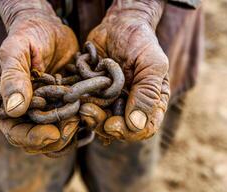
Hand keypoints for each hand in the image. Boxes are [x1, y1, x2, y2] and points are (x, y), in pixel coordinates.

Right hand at [0, 0, 78, 153]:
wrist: (50, 29)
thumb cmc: (29, 35)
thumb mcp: (17, 50)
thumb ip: (13, 77)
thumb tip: (14, 110)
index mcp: (7, 103)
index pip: (15, 131)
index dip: (32, 138)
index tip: (52, 134)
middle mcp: (25, 112)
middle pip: (36, 142)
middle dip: (55, 138)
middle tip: (72, 123)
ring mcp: (45, 111)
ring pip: (55, 139)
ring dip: (70, 134)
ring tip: (81, 116)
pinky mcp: (62, 107)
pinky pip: (70, 126)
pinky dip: (80, 126)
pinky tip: (88, 114)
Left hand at [87, 0, 169, 140]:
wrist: (118, 25)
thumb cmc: (139, 41)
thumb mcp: (151, 64)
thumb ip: (147, 92)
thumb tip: (136, 125)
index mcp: (150, 102)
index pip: (142, 129)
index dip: (127, 132)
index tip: (112, 125)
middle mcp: (130, 105)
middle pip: (117, 129)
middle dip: (102, 125)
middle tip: (89, 112)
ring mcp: (112, 101)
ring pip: (99, 121)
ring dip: (89, 117)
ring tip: (82, 105)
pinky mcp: (95, 94)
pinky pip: (87, 108)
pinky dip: (79, 106)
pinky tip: (75, 97)